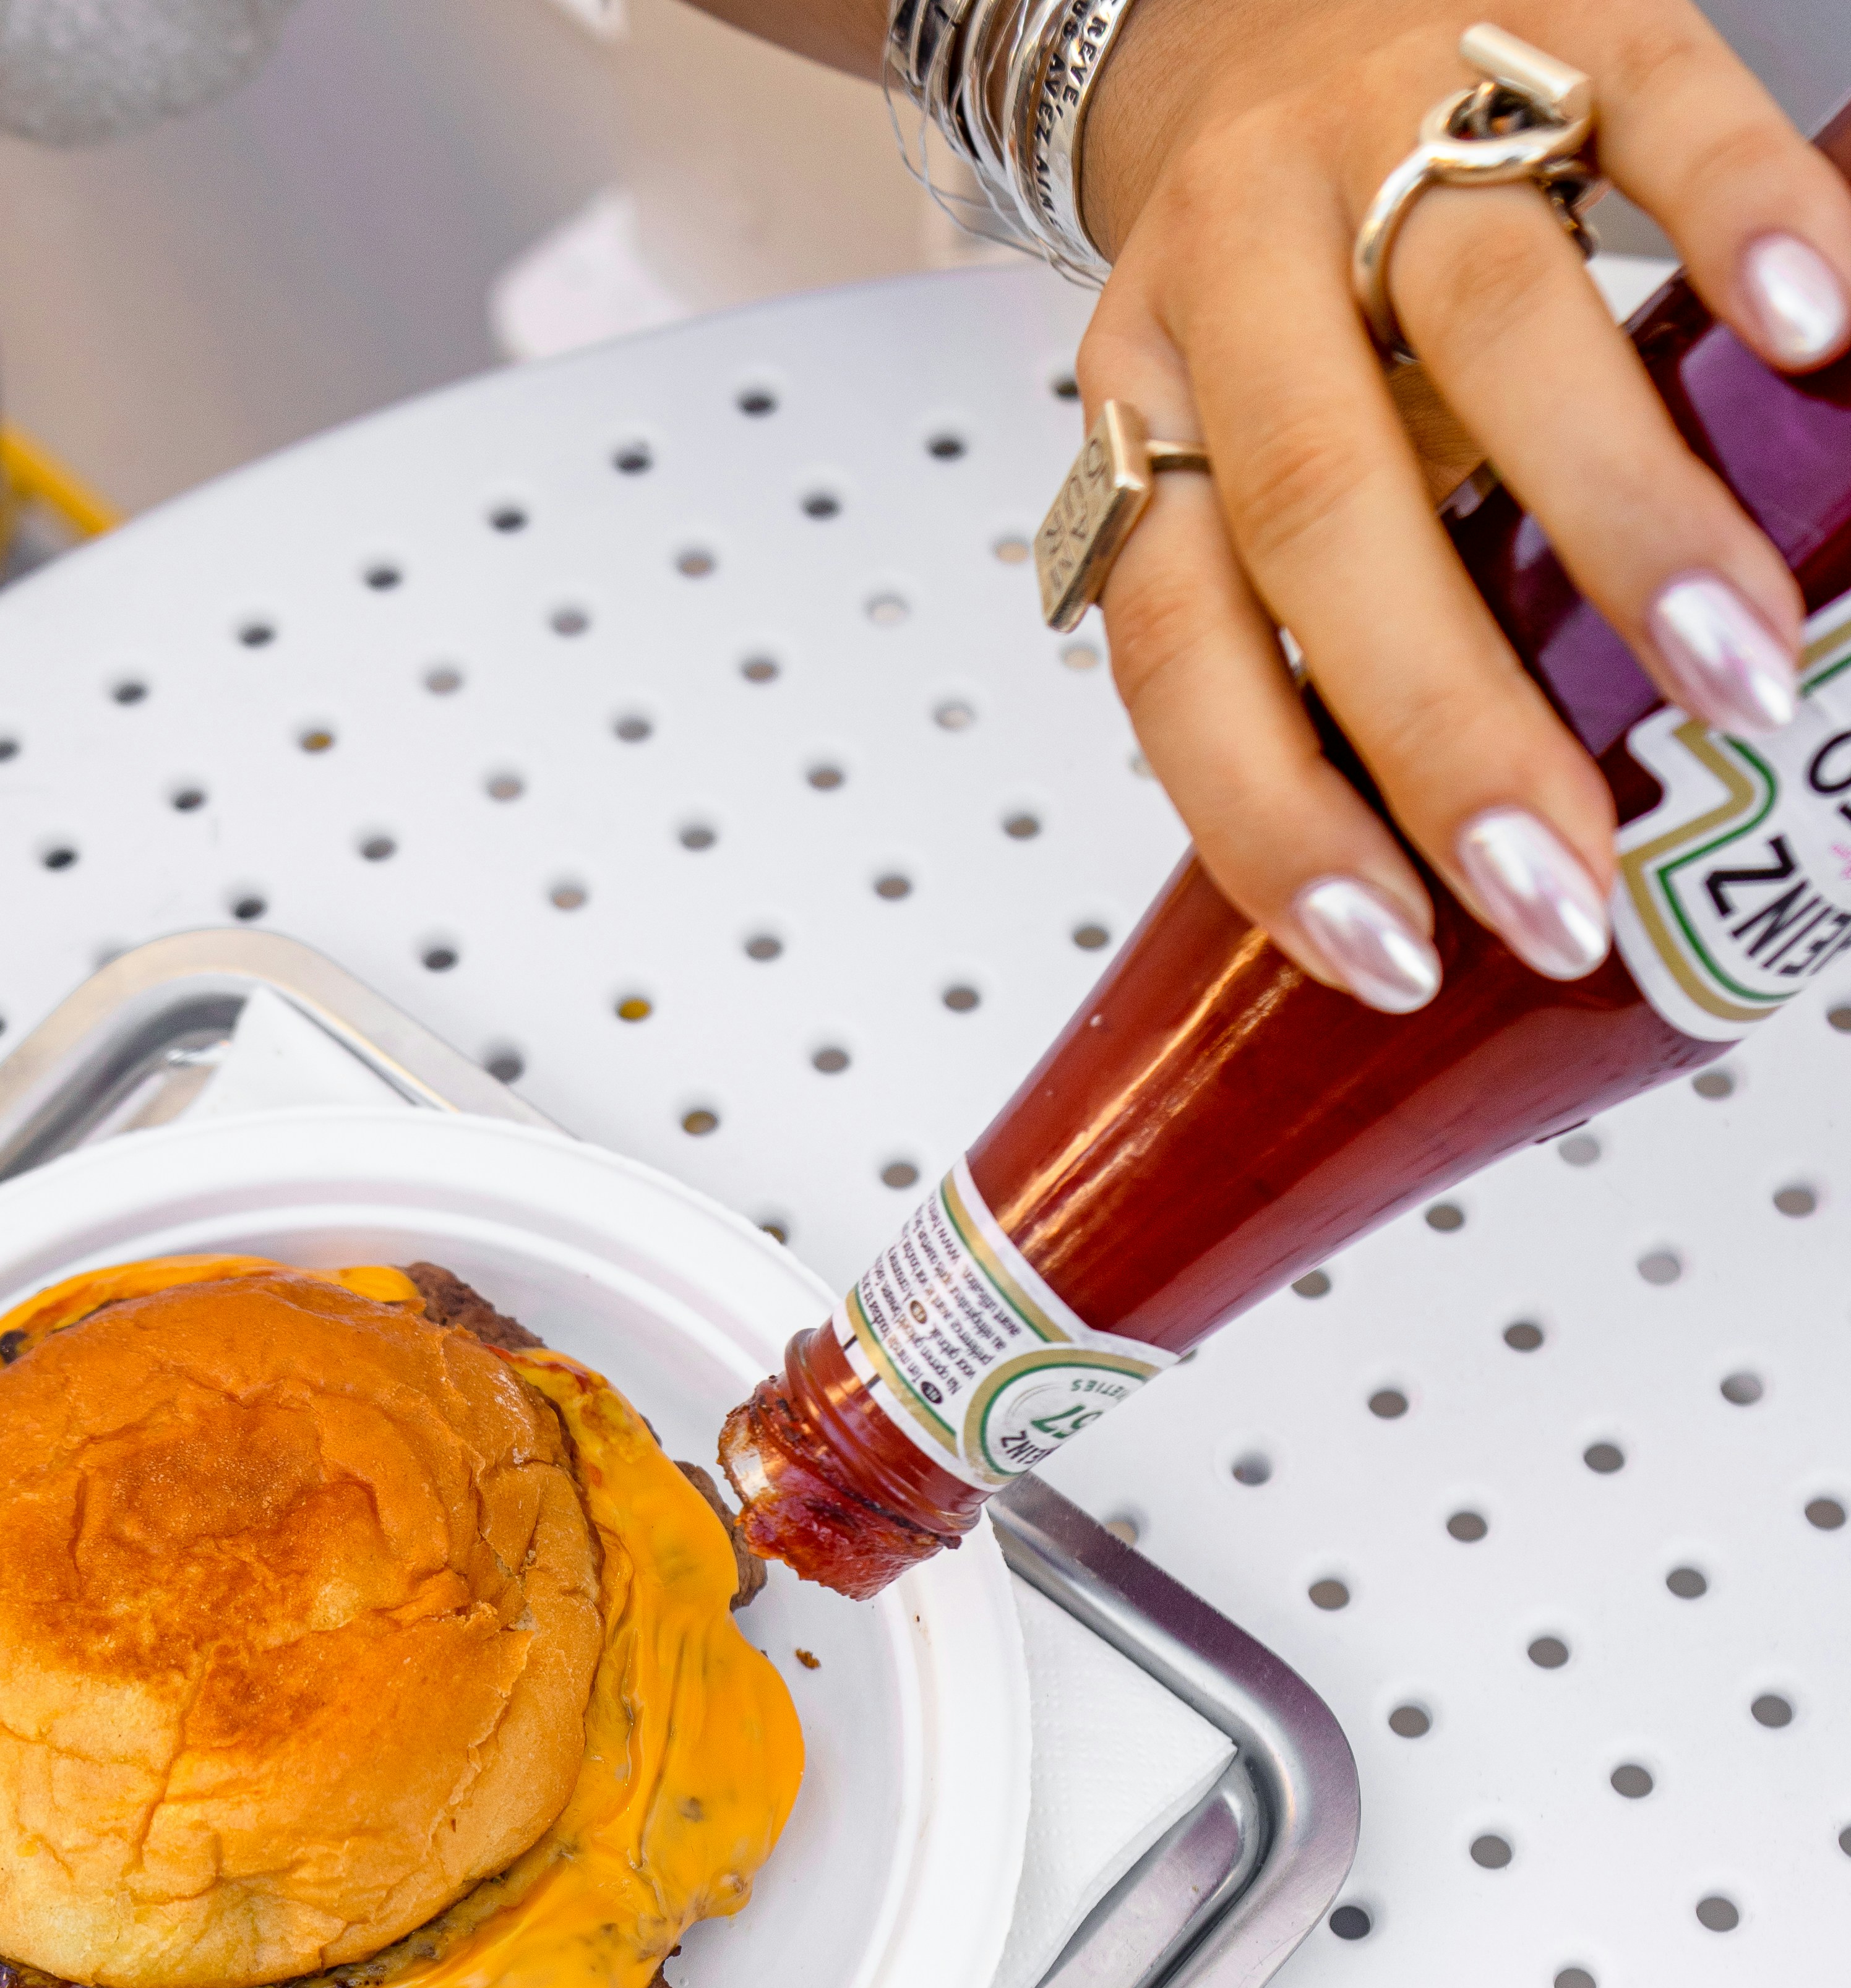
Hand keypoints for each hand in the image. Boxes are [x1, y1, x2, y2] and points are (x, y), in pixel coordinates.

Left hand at [1077, 0, 1850, 1007]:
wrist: (1261, 11)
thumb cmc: (1283, 303)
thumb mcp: (1248, 473)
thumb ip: (1322, 640)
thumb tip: (1445, 875)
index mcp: (1146, 416)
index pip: (1179, 648)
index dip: (1270, 817)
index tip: (1393, 952)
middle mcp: (1239, 277)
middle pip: (1325, 509)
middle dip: (1452, 720)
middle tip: (1569, 875)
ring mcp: (1385, 135)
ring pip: (1490, 323)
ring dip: (1621, 515)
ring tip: (1734, 673)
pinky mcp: (1543, 17)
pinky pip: (1643, 105)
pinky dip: (1734, 214)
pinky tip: (1813, 330)